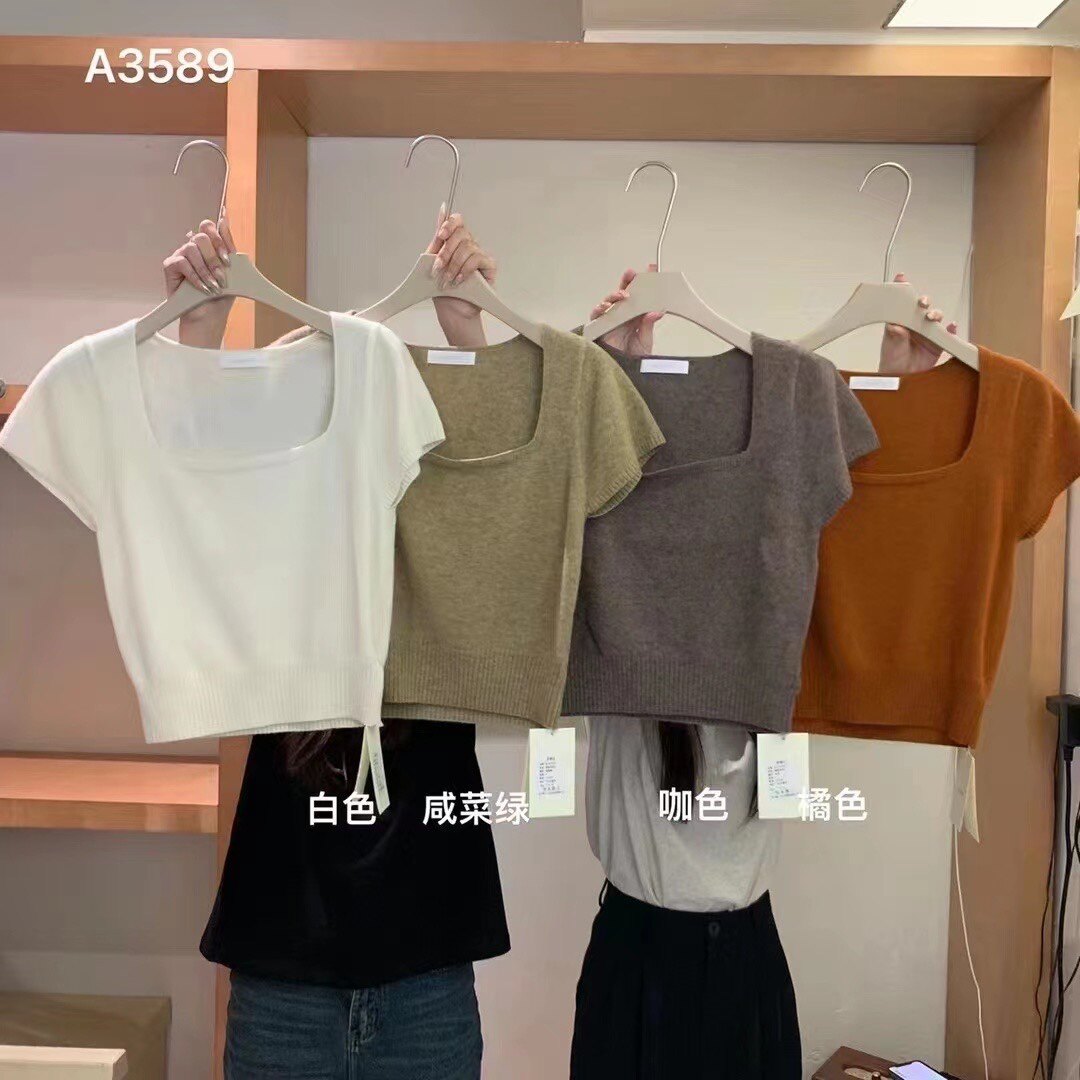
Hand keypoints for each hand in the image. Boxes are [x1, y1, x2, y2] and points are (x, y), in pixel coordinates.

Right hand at [167, 213, 236, 347]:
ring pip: (192, 248)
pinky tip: (203, 289)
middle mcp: (194, 248)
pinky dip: (196, 277)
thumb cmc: (220, 296)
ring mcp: (181, 255)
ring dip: (206, 270)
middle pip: (202, 236)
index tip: (228, 259)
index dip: (219, 237)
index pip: (210, 227)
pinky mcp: (170, 266)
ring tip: (214, 286)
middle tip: (222, 277)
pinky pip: (182, 263)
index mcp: (209, 247)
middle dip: (215, 258)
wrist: (209, 316)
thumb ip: (229, 248)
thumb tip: (224, 220)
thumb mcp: (232, 272)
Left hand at [429, 206, 493, 348]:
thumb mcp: (433, 261)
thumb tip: (442, 210)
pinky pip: (477, 259)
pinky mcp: (489, 267)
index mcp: (455, 242)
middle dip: (446, 251)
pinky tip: (459, 280)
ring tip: (447, 280)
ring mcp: (480, 256)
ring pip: (468, 247)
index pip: (457, 221)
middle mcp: (469, 246)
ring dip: (453, 265)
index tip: (441, 236)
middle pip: (462, 233)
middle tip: (438, 268)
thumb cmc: (443, 289)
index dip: (450, 224)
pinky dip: (465, 269)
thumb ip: (438, 239)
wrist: (451, 310)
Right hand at [592, 267, 663, 358]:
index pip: (640, 295)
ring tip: (623, 295)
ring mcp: (610, 319)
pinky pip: (597, 315)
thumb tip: (657, 311)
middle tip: (632, 273)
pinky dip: (600, 309)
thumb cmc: (632, 356)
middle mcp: (622, 314)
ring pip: (609, 301)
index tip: (652, 268)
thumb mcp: (645, 340)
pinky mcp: (599, 327)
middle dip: (627, 281)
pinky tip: (606, 307)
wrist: (622, 372)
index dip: (645, 281)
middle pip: (623, 292)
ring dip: (615, 295)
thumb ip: (648, 325)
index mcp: (635, 315)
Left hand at [879, 272, 958, 373]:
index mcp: (901, 321)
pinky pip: (947, 334)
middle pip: (922, 307)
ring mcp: (927, 333)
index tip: (901, 278)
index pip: (902, 303)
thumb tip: (894, 326)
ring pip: (935, 318)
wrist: (901, 379)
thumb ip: (894, 336)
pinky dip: (951, 330)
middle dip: (924, 302)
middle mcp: (915, 324)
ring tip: (932, 318)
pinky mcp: (937, 344)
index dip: (903, 289)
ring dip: (936, 315)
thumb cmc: (892, 360)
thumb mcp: (891, 347)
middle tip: (922, 303)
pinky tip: (951, 327)